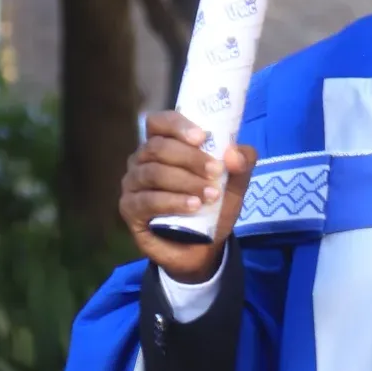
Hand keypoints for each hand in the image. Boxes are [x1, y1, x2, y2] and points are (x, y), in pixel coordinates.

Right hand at [119, 111, 256, 283]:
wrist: (203, 247)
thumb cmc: (213, 206)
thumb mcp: (235, 183)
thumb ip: (242, 164)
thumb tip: (234, 154)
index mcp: (163, 145)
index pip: (159, 122)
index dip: (178, 125)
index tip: (202, 137)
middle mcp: (142, 160)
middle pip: (158, 147)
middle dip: (190, 158)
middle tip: (215, 171)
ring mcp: (132, 184)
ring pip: (153, 173)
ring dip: (185, 181)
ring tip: (210, 194)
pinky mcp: (129, 209)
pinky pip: (147, 200)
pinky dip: (172, 202)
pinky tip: (193, 206)